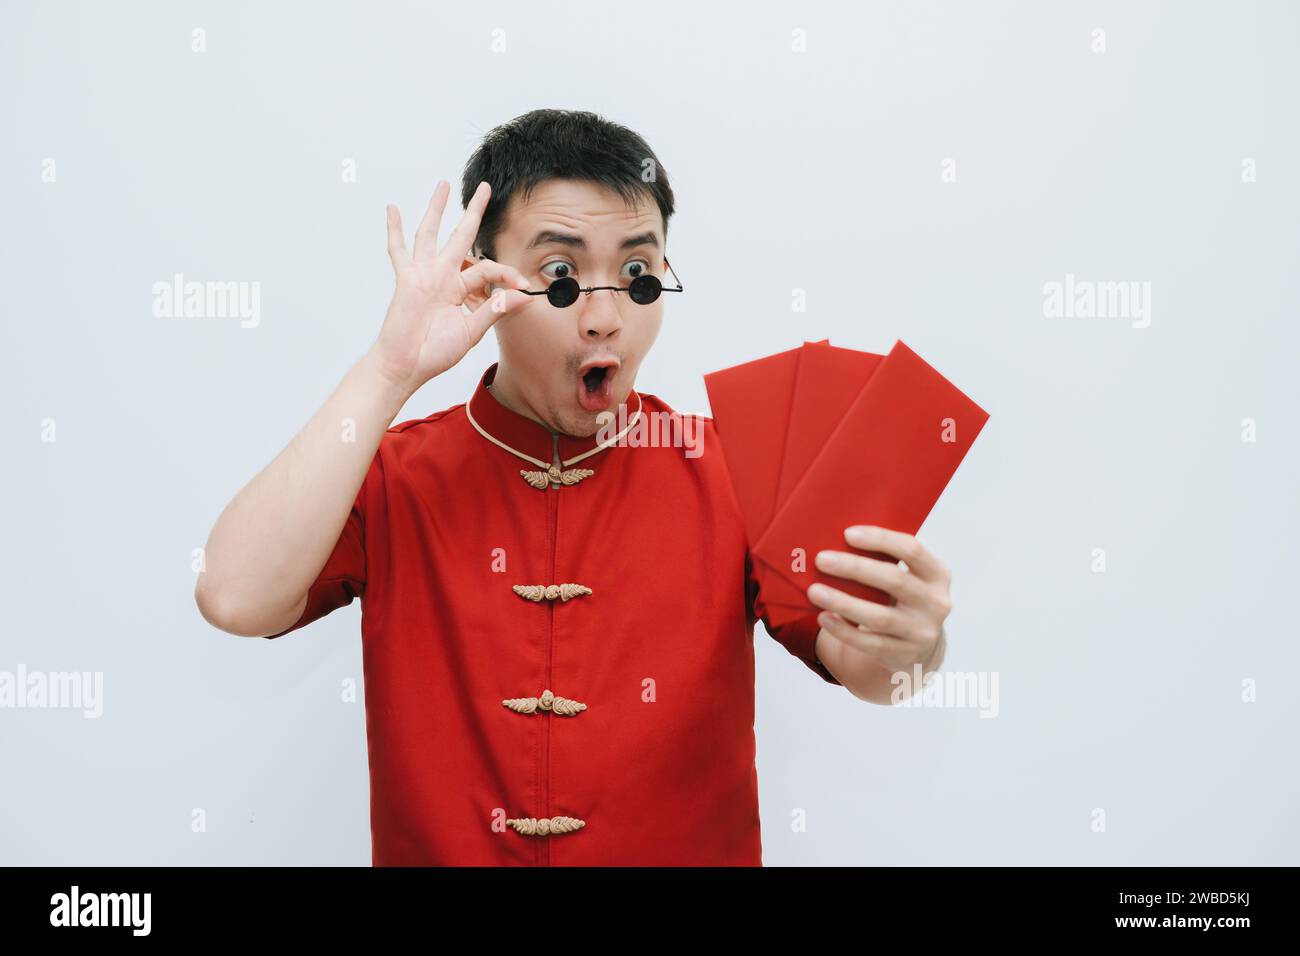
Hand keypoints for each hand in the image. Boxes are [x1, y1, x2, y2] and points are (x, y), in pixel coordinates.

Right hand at [370, 180, 531, 394]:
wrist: (408, 365)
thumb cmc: (436, 352)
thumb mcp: (471, 332)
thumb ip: (494, 310)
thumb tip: (522, 297)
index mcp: (462, 289)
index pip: (487, 268)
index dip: (506, 273)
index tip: (523, 285)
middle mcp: (444, 276)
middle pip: (460, 235)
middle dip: (473, 211)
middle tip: (484, 188)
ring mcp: (424, 275)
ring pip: (431, 234)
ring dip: (436, 209)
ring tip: (443, 185)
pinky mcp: (406, 279)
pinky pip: (399, 250)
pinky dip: (394, 230)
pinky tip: (393, 209)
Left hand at [806, 525, 951, 673]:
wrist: (919, 648)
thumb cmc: (901, 600)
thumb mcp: (908, 579)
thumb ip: (885, 561)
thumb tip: (834, 541)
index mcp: (938, 575)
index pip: (912, 550)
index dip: (880, 539)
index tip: (847, 534)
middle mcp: (936, 603)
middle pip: (894, 580)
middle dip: (855, 568)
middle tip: (822, 560)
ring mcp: (921, 632)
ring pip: (879, 616)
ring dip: (843, 602)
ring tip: (814, 591)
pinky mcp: (903, 655)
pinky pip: (869, 643)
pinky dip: (843, 630)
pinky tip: (824, 617)